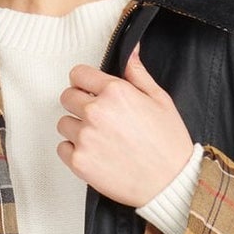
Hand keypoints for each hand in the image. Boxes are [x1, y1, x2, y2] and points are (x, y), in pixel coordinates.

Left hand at [59, 44, 194, 208]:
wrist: (170, 184)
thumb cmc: (168, 144)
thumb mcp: (160, 100)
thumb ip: (137, 74)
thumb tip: (130, 50)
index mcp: (115, 92)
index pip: (78, 74)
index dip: (85, 82)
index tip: (90, 91)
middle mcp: (96, 112)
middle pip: (67, 97)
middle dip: (79, 104)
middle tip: (98, 118)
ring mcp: (85, 138)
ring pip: (63, 124)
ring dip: (76, 128)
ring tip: (98, 139)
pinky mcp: (80, 162)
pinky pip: (62, 148)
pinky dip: (73, 151)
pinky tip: (94, 153)